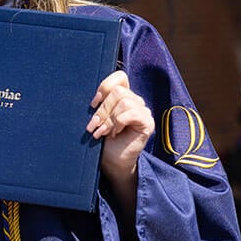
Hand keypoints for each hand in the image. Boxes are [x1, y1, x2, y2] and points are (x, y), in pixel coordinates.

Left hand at [88, 70, 154, 185]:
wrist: (111, 163)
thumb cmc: (103, 141)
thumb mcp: (98, 118)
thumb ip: (100, 103)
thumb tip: (94, 97)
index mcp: (124, 97)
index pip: (120, 77)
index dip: (105, 87)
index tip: (93, 104)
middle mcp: (136, 101)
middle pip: (118, 91)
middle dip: (102, 109)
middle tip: (93, 126)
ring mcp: (143, 111)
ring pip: (124, 101)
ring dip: (109, 119)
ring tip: (102, 132)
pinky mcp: (147, 123)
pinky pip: (131, 113)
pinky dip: (118, 123)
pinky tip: (115, 134)